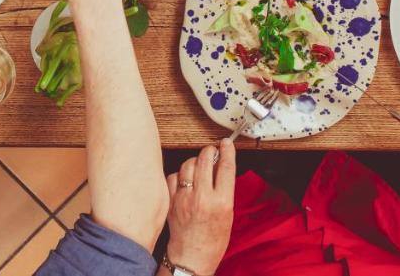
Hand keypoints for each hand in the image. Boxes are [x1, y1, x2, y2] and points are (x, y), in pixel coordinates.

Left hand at [165, 139, 235, 274]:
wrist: (192, 256)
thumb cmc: (213, 239)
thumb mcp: (228, 215)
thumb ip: (224, 191)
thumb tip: (220, 167)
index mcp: (222, 202)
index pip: (225, 167)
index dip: (227, 151)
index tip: (226, 144)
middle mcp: (203, 198)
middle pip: (205, 160)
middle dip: (209, 151)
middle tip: (211, 151)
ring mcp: (184, 198)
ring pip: (188, 165)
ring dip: (195, 161)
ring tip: (199, 166)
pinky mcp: (171, 200)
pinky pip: (174, 176)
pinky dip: (180, 174)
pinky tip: (185, 180)